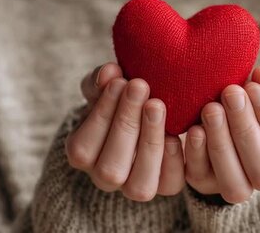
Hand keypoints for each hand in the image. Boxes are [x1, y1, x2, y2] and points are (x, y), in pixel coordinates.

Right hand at [65, 63, 184, 200]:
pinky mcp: (165, 186)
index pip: (83, 148)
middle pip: (110, 168)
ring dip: (149, 142)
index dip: (101, 115)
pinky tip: (176, 132)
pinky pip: (170, 184)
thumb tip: (107, 72)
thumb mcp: (105, 88)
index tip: (119, 81)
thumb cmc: (118, 99)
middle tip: (140, 86)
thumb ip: (101, 81)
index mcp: (82, 155)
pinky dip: (174, 160)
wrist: (145, 112)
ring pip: (139, 185)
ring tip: (157, 105)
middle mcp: (105, 178)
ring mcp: (135, 186)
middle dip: (126, 123)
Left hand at [184, 65, 259, 203]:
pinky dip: (196, 153)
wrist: (219, 105)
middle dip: (246, 130)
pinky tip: (195, 128)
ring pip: (235, 185)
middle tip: (230, 94)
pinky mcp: (204, 182)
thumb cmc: (252, 97)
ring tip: (211, 109)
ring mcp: (235, 183)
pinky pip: (200, 178)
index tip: (254, 89)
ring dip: (222, 145)